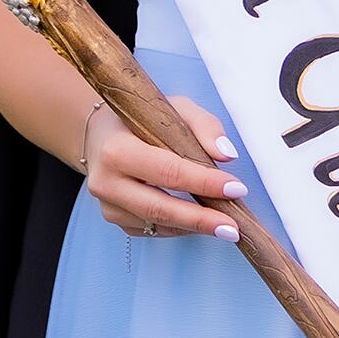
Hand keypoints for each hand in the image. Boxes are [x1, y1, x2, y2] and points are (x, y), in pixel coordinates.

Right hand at [83, 96, 248, 240]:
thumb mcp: (175, 107)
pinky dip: (179, 228)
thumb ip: (204, 126)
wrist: (102, 134)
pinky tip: (200, 222)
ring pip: (156, 223)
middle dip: (200, 219)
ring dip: (193, 227)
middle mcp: (105, 181)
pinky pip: (151, 230)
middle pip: (159, 207)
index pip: (167, 170)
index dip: (203, 182)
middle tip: (233, 227)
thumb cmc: (141, 119)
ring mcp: (107, 205)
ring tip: (225, 227)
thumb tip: (226, 155)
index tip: (236, 188)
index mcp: (116, 149)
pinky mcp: (114, 219)